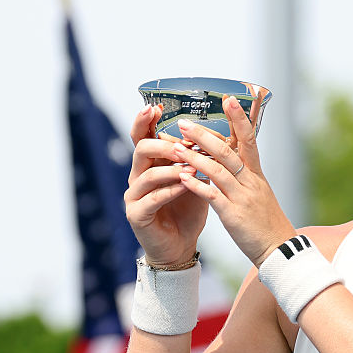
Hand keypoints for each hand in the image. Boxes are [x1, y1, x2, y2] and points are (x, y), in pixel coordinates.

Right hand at [124, 104, 208, 264]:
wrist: (181, 245)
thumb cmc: (188, 209)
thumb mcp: (196, 178)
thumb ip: (198, 157)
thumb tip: (218, 132)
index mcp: (151, 163)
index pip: (143, 135)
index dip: (146, 120)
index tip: (156, 107)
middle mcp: (138, 176)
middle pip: (141, 148)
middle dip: (163, 143)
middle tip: (183, 145)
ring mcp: (134, 195)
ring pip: (145, 173)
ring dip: (170, 168)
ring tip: (191, 166)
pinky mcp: (137, 214)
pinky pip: (151, 198)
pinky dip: (170, 190)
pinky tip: (185, 186)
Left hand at [171, 96, 294, 266]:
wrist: (279, 251)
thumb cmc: (266, 224)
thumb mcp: (259, 194)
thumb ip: (245, 177)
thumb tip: (231, 159)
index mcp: (257, 176)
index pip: (249, 141)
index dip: (240, 119)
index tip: (229, 100)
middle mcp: (251, 182)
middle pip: (228, 151)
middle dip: (204, 135)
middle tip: (184, 123)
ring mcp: (242, 198)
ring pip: (217, 170)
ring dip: (193, 157)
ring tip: (173, 147)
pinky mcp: (233, 215)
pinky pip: (212, 196)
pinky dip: (196, 184)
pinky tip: (181, 177)